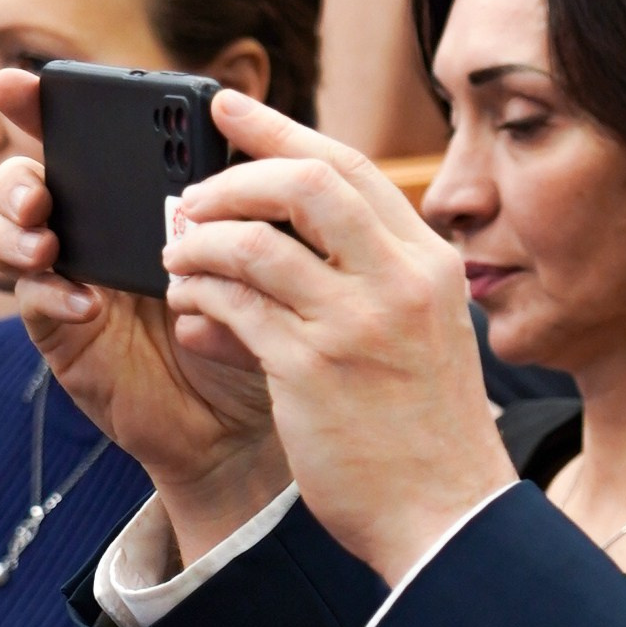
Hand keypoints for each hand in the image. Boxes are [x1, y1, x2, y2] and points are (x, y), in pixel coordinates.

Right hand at [0, 69, 289, 560]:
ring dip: (16, 229)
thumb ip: (247, 201)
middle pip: (27, 177)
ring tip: (47, 239)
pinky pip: (36, 302)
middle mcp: (94, 230)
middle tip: (37, 183)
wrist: (250, 420)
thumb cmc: (261, 326)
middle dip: (16, 170)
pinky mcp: (65, 333)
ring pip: (10, 235)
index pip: (82, 138)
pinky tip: (86, 302)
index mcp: (137, 196)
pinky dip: (50, 293)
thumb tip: (239, 132)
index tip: (16, 81)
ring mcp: (71, 280)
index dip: (42, 104)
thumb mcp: (265, 254)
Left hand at [160, 91, 514, 582]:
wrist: (448, 517)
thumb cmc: (425, 434)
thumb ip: (365, 281)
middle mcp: (400, 281)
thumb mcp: (418, 336)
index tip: (228, 109)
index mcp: (430, 265)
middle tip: (189, 196)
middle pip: (304, 182)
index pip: (349, 167)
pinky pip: (235, 306)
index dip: (279, 130)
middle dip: (232, 176)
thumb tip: (273, 236)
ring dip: (200, 240)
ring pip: (255, 242)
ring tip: (177, 255)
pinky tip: (188, 306)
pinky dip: (200, 295)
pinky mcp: (312, 370)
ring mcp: (357, 323)